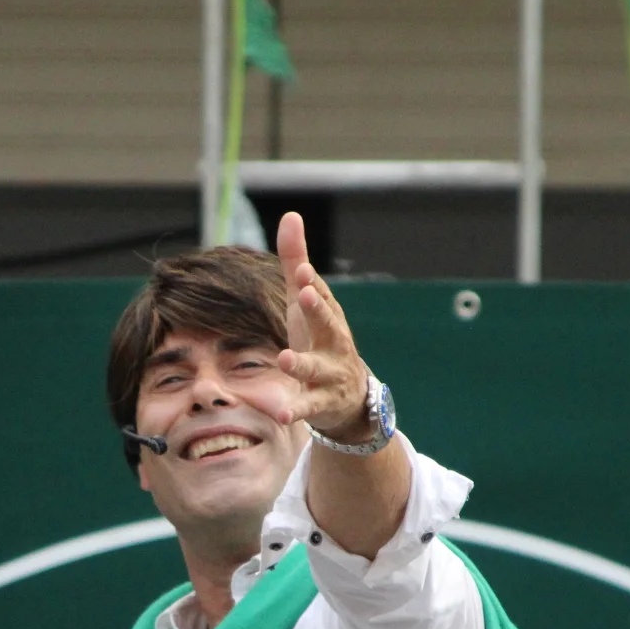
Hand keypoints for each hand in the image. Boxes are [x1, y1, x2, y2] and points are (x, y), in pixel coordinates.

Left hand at [257, 212, 373, 442]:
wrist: (348, 397)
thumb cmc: (320, 338)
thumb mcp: (306, 301)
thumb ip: (296, 261)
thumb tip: (291, 215)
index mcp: (327, 316)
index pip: (322, 297)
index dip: (313, 284)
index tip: (303, 270)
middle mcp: (333, 342)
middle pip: (328, 325)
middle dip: (319, 310)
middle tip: (305, 294)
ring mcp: (328, 373)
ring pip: (317, 368)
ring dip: (302, 363)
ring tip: (285, 359)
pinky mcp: (320, 402)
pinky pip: (307, 406)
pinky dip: (296, 409)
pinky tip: (281, 412)